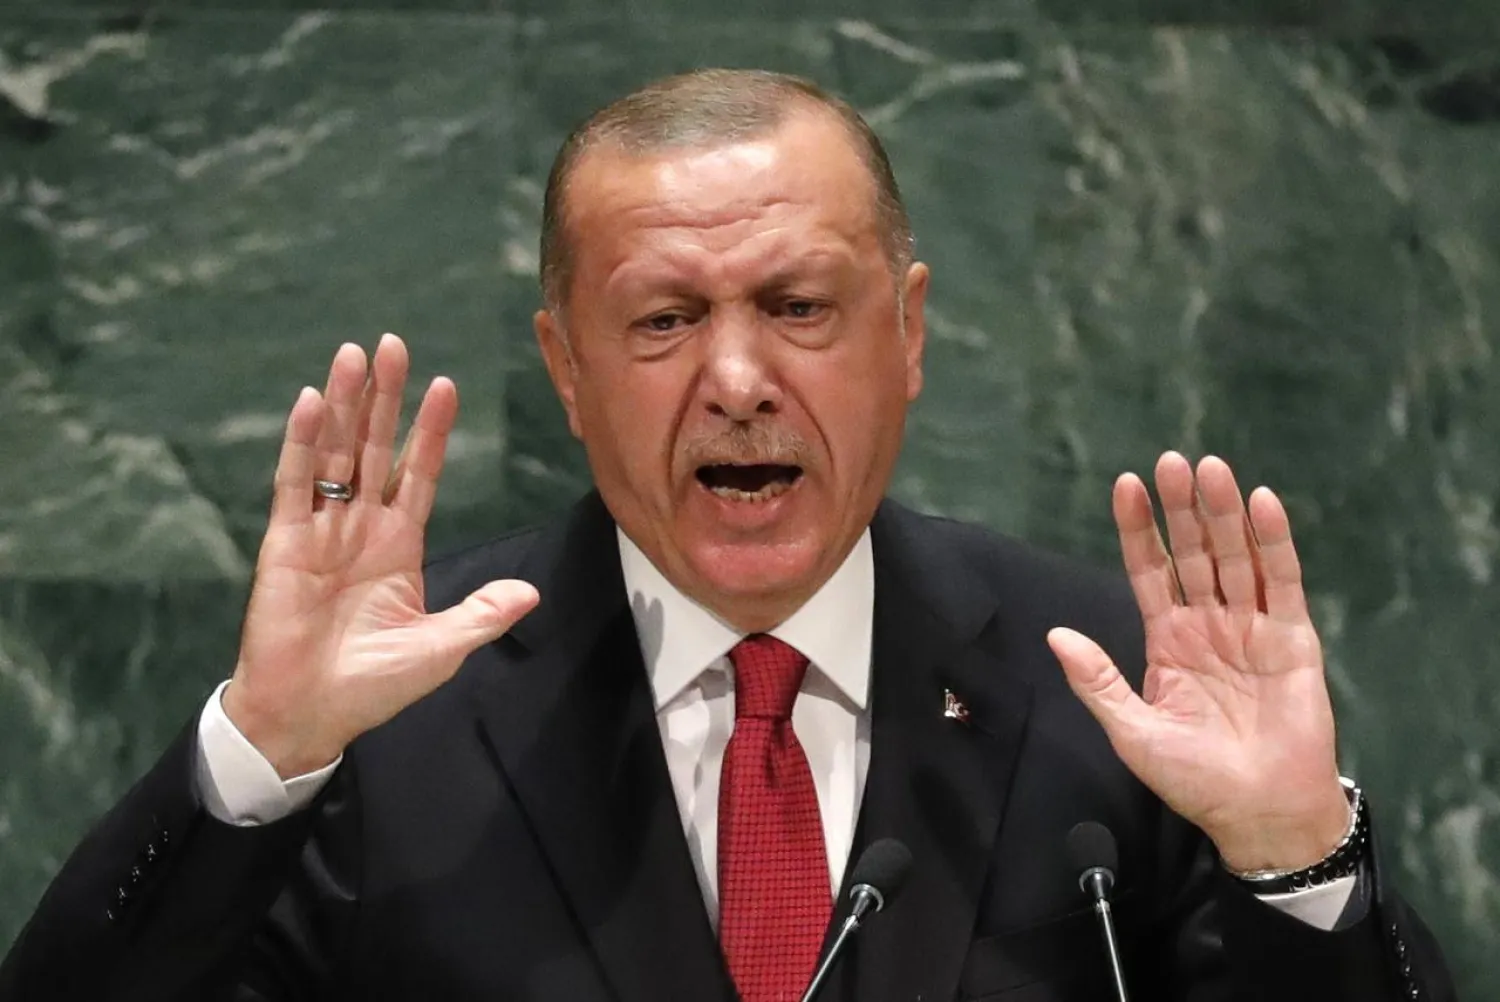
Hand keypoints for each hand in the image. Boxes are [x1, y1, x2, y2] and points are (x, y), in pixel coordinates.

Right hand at [222, 334, 538, 777]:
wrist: (308, 715)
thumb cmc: (372, 686)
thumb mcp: (440, 648)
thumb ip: (480, 614)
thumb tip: (531, 594)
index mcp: (399, 545)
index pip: (418, 473)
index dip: (431, 431)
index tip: (446, 385)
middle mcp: (360, 527)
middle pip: (376, 447)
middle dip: (387, 397)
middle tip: (395, 343)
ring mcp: (321, 530)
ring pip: (336, 452)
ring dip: (347, 404)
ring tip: (356, 354)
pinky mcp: (285, 542)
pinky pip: (295, 483)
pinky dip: (304, 442)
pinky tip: (315, 401)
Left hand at [1048, 452, 1349, 871]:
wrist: (1259, 812)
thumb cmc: (1194, 779)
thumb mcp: (1131, 731)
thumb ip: (1096, 680)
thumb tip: (1054, 634)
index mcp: (1167, 639)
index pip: (1149, 570)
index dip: (1138, 529)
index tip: (1124, 484)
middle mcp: (1208, 623)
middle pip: (1192, 552)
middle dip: (1180, 508)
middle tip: (1171, 461)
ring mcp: (1251, 626)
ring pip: (1235, 557)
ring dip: (1222, 513)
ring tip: (1210, 467)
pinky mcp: (1293, 638)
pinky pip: (1282, 581)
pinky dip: (1273, 542)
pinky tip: (1261, 504)